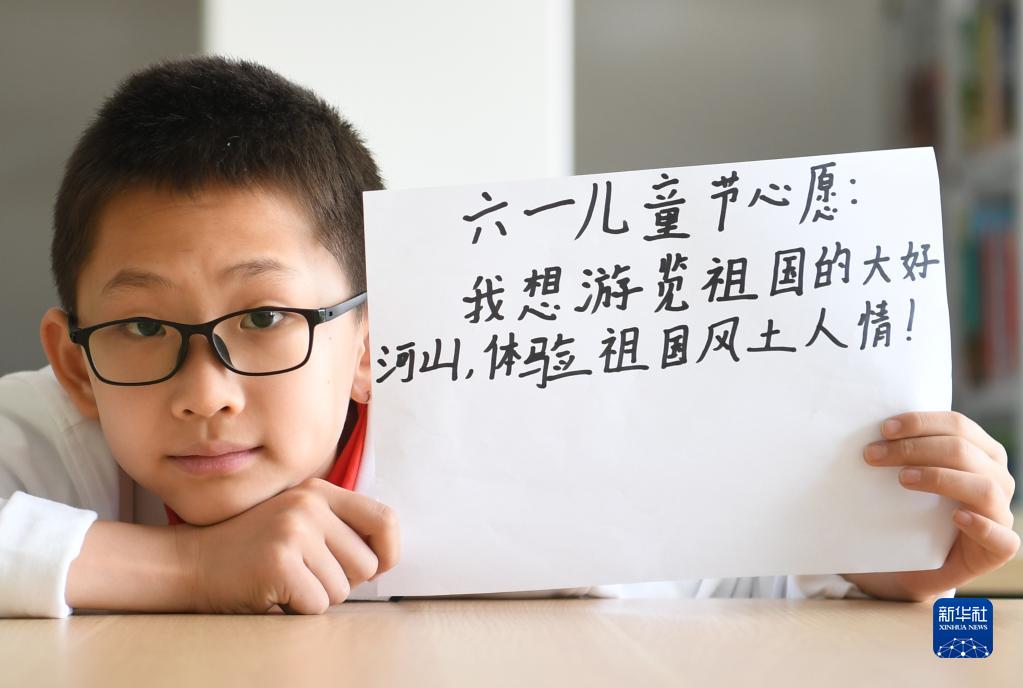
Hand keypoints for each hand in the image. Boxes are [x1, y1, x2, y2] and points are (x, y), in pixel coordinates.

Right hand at [177, 478, 399, 613]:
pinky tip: (273, 592)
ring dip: (317, 597)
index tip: (377, 568)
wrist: (191, 562)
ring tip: (285, 580)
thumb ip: (338, 527)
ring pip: (342, 590)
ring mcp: (293, 531)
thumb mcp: (298, 520)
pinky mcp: (280, 562)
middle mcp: (310, 505)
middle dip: (342, 583)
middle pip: (366, 564)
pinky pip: (317, 605)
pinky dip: (297, 610)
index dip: (389, 551)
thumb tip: (386, 558)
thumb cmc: (252, 549)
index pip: (384, 519)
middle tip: (305, 575)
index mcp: (320, 491)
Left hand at [843, 411, 1017, 601]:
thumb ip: (903, 453)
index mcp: (981, 451)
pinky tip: (956, 517)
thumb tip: (871, 436)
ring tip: (903, 479)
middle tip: (873, 455)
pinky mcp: (1000, 548)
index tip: (884, 429)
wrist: (916, 563)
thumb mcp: (909, 474)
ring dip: (940, 478)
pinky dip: (981, 525)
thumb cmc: (913, 510)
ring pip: (984, 487)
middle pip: (963, 451)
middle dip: (914, 448)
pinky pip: (1002, 537)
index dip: (921, 423)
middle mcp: (997, 477)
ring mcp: (1001, 512)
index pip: (958, 425)